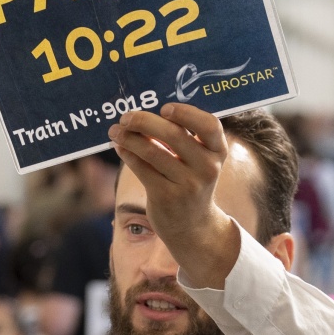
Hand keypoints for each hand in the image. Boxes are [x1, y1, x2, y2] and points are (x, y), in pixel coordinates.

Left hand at [109, 103, 241, 286]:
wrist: (192, 226)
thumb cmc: (190, 182)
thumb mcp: (198, 161)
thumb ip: (182, 138)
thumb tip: (145, 113)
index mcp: (218, 152)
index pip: (209, 125)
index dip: (187, 113)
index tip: (164, 108)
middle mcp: (207, 167)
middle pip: (173, 134)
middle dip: (144, 121)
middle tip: (126, 117)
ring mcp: (187, 184)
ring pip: (152, 151)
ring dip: (129, 137)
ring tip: (116, 131)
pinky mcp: (166, 197)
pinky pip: (141, 169)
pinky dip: (127, 154)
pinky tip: (120, 147)